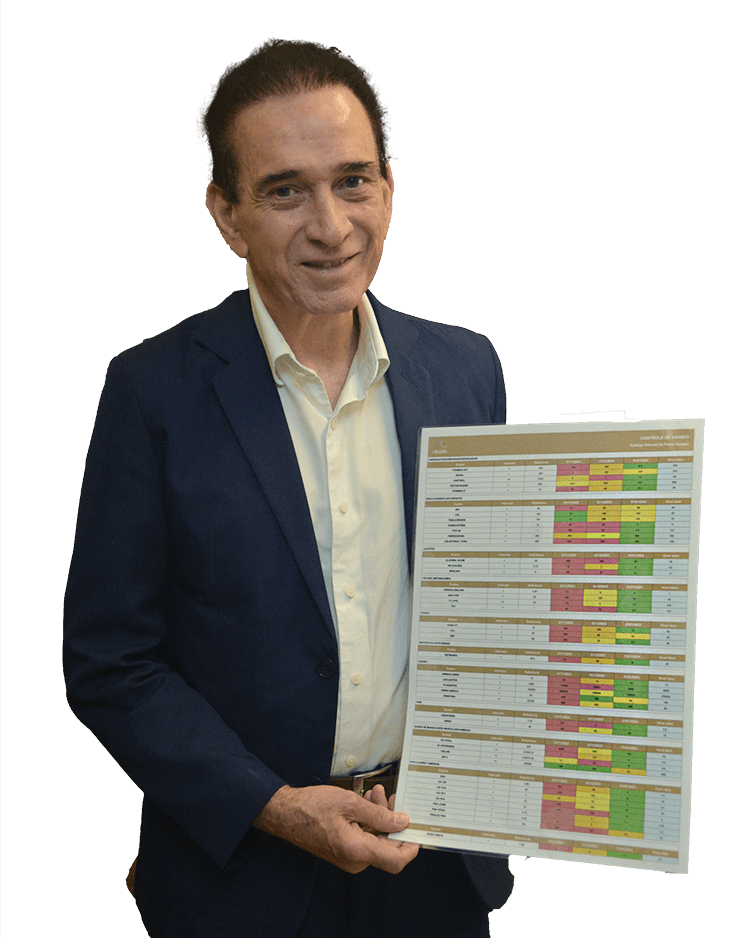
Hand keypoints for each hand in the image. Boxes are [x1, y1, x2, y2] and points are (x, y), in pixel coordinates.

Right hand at [253, 784, 419, 873]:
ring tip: (377, 793)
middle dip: (393, 821)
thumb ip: (379, 815)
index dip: (411, 846)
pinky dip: (369, 821)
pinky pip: (364, 839)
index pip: (396, 860)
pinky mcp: (343, 851)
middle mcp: (355, 860)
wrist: (285, 813)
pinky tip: (367, 801)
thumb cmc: (312, 807)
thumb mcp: (350, 803)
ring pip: (376, 839)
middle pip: (387, 846)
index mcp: (358, 850)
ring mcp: (348, 857)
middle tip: (392, 797)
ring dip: (380, 817)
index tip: (417, 828)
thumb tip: (401, 823)